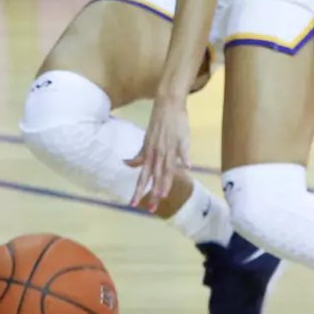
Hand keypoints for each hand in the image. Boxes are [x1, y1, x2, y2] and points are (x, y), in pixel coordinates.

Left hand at [126, 95, 190, 210]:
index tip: (134, 204)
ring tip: (162, 196)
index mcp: (149, 153)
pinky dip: (184, 158)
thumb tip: (126, 164)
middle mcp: (158, 153)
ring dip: (165, 182)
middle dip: (152, 193)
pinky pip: (183, 150)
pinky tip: (187, 167)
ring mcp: (170, 147)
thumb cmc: (158, 124)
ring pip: (167, 168)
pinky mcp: (181, 140)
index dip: (139, 190)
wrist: (168, 104)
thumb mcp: (146, 141)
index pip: (144, 176)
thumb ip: (139, 155)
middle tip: (149, 209)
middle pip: (155, 176)